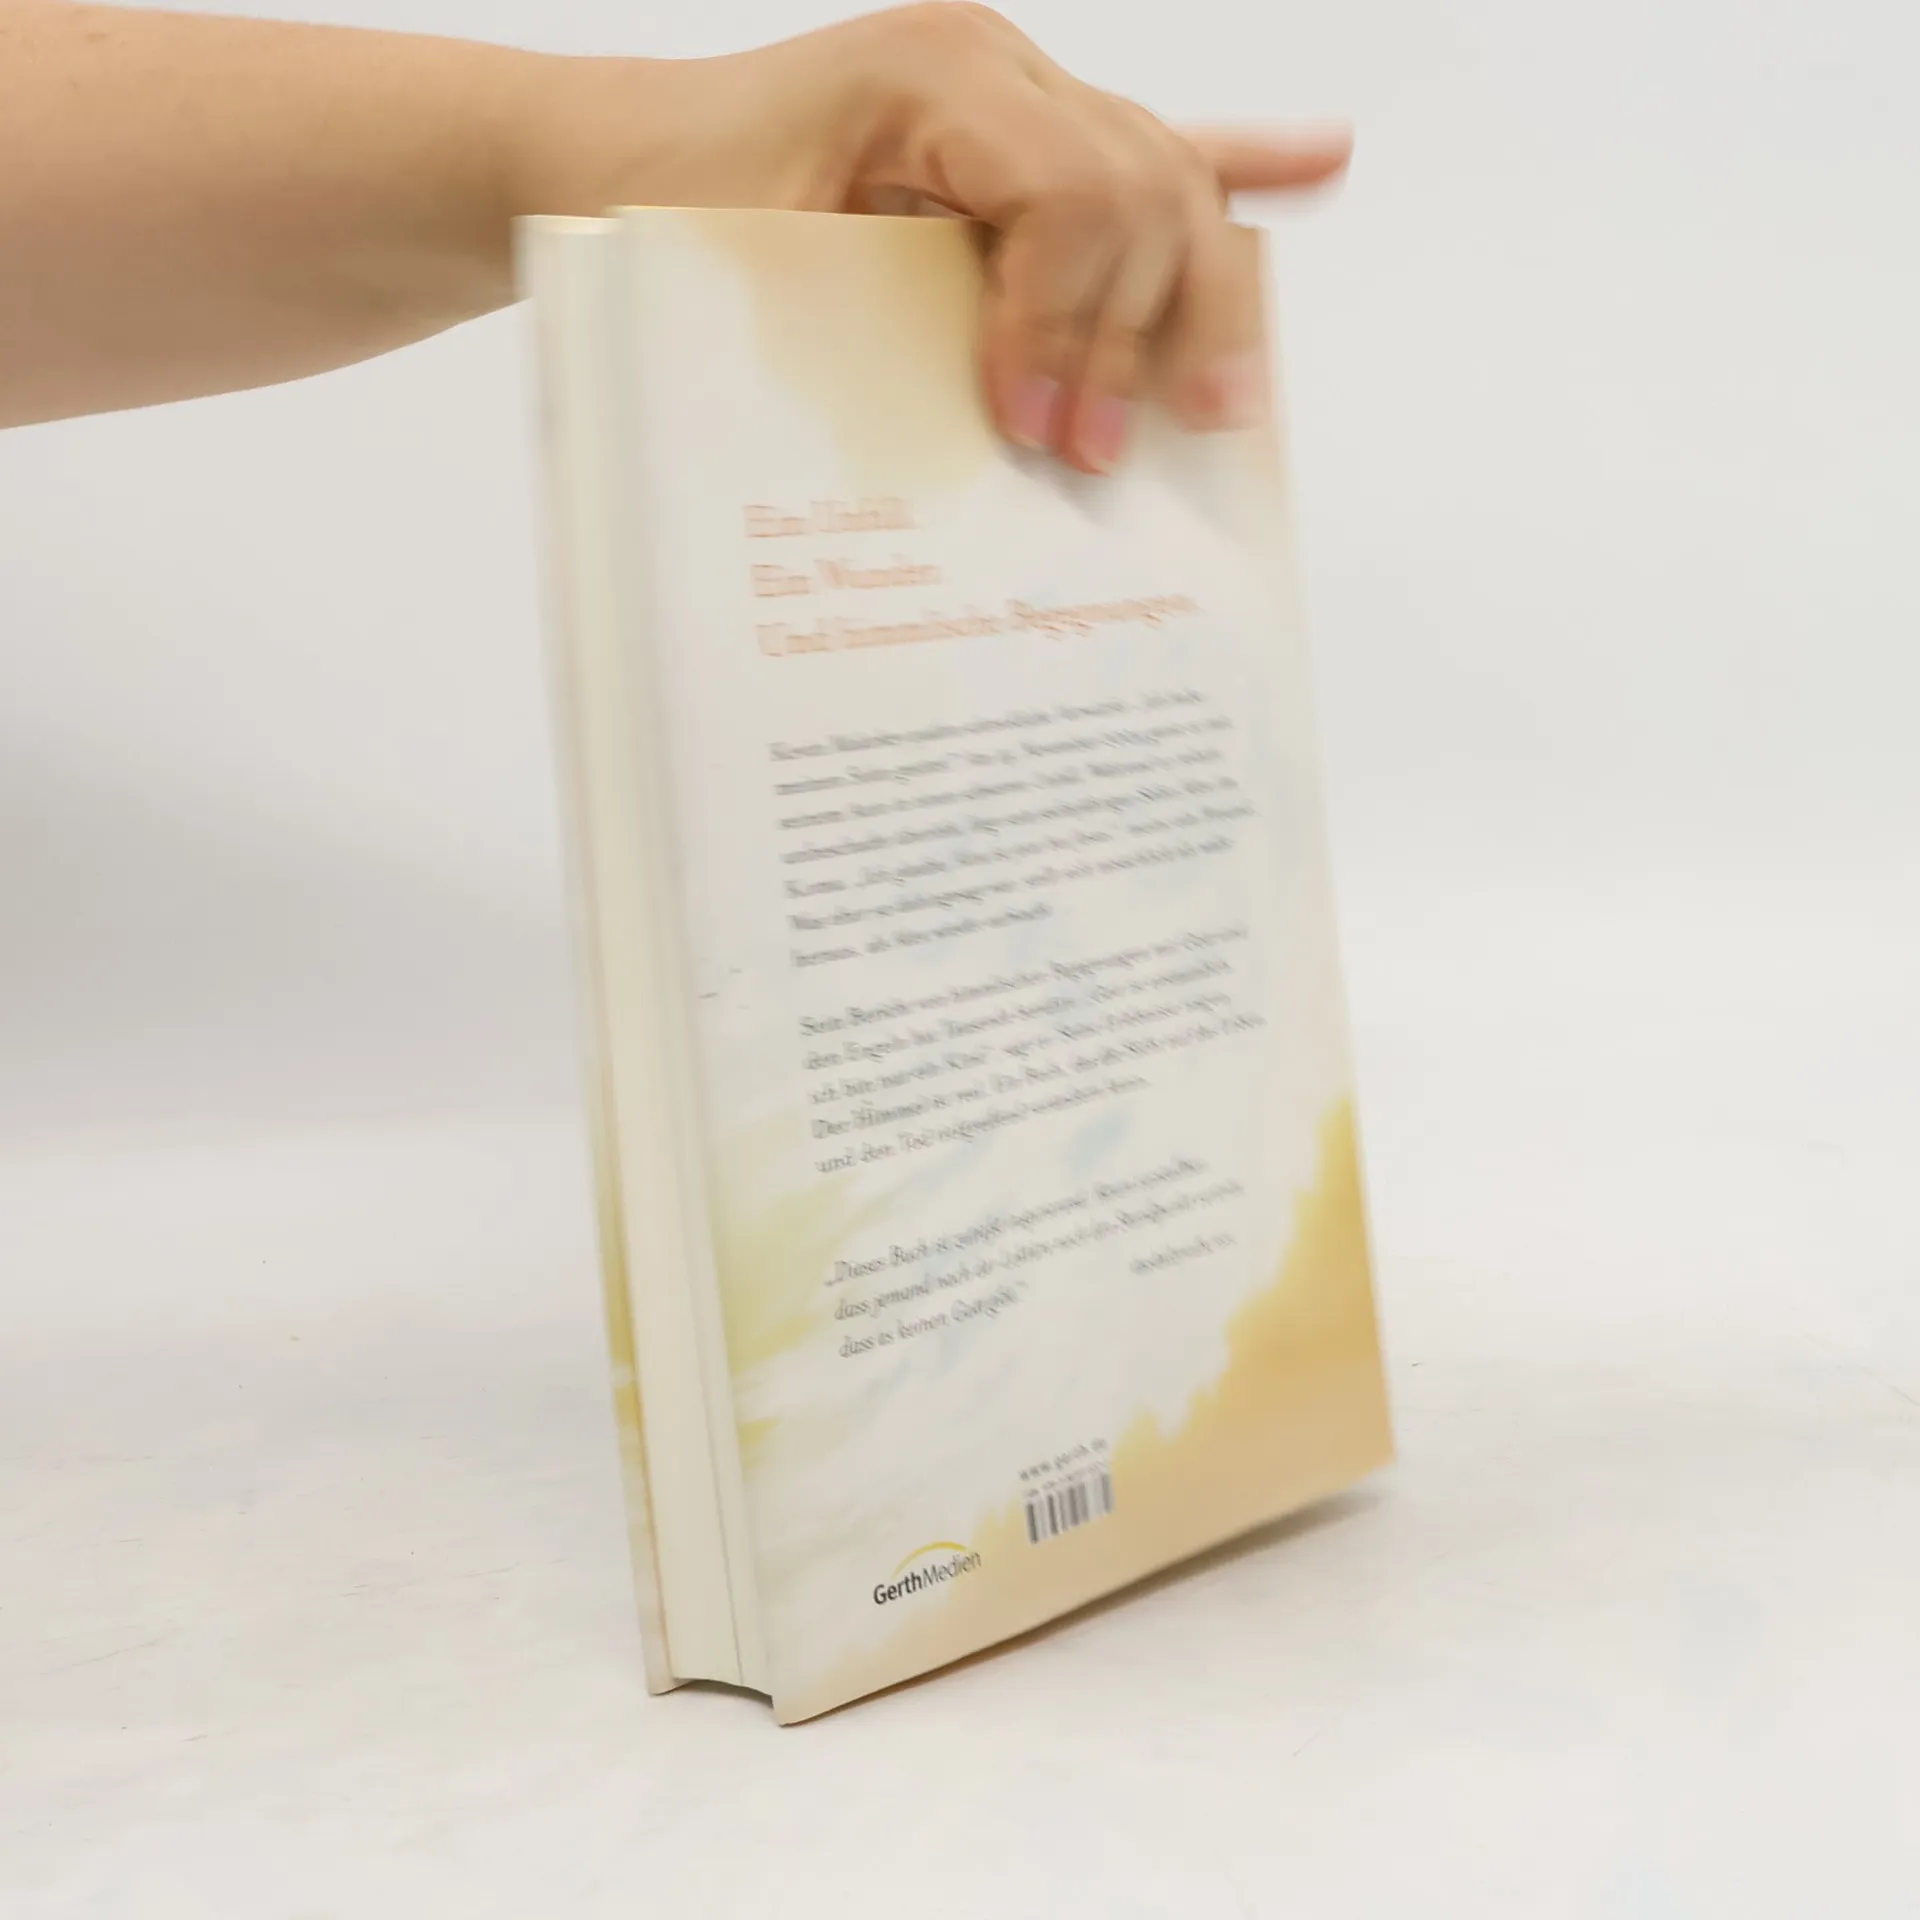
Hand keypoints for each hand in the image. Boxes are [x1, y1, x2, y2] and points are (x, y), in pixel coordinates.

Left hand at [522, 6, 1351, 473]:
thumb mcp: (752, 274)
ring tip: (1205, 413)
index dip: (1068, 320)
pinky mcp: (1015, 139)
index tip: (1027, 424)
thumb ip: (881, 329)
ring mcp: (1016, 94)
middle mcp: (993, 67)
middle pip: (1146, 188)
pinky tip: (1320, 161)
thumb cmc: (655, 216)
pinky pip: (1143, 148)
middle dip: (1134, 337)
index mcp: (933, 75)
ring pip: (1167, 185)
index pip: (1072, 190)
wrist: (605, 163)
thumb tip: (1004, 434)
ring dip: (1193, 307)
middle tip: (1089, 460)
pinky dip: (1241, 159)